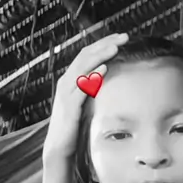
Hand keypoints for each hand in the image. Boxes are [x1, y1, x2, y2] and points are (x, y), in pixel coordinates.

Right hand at [43, 32, 127, 160]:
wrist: (59, 145)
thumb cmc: (74, 124)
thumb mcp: (84, 101)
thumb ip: (92, 87)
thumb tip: (107, 74)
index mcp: (71, 79)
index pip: (87, 54)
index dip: (103, 43)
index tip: (121, 37)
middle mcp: (67, 81)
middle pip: (85, 55)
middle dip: (105, 44)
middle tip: (123, 37)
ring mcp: (67, 93)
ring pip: (83, 67)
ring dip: (100, 56)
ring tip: (115, 48)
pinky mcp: (70, 106)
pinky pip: (81, 88)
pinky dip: (92, 76)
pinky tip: (104, 69)